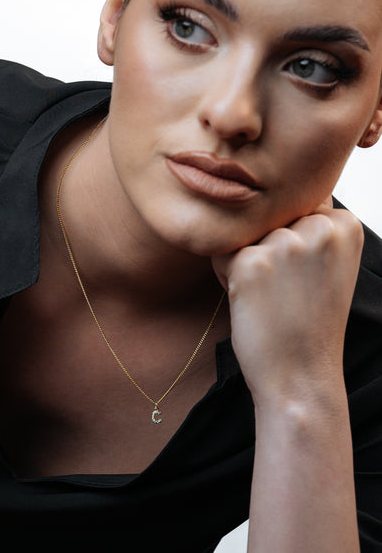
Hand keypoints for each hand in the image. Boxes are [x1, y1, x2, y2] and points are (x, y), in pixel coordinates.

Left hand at [212, 205, 363, 405]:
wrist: (301, 375)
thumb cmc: (308, 320)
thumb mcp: (326, 263)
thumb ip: (310, 225)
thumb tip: (270, 191)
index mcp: (345, 223)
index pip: (295, 205)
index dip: (289, 239)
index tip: (303, 276)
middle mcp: (320, 226)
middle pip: (267, 217)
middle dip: (264, 246)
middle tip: (283, 289)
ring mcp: (286, 242)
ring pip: (242, 232)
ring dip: (245, 260)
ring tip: (268, 295)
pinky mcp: (252, 260)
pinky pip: (221, 253)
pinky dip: (226, 276)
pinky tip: (251, 301)